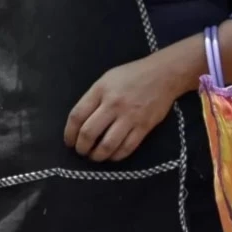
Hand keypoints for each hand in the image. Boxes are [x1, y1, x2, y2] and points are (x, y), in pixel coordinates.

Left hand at [64, 56, 181, 161]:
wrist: (163, 75)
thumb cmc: (131, 75)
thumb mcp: (106, 80)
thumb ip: (93, 98)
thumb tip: (80, 122)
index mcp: (100, 91)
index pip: (77, 116)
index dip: (69, 133)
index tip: (69, 141)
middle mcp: (113, 104)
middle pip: (89, 133)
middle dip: (81, 147)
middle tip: (81, 152)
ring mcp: (130, 117)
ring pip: (108, 144)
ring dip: (97, 155)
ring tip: (94, 157)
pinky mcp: (144, 127)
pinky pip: (127, 147)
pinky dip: (116, 156)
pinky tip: (112, 156)